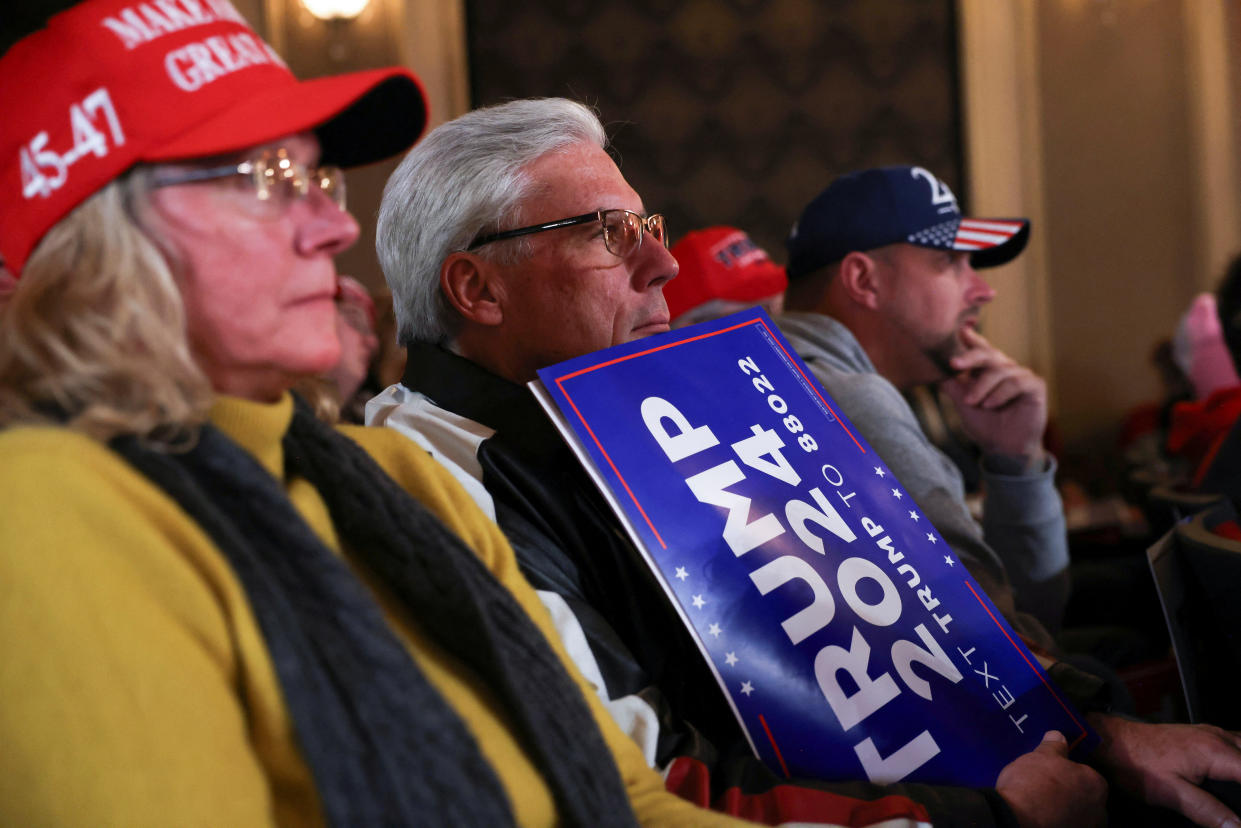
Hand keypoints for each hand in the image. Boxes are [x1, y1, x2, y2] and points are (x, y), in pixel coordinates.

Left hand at [941, 327, 1047, 466]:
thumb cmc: (985, 424)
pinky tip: (991, 405)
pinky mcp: (1035, 386)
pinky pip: (1016, 382)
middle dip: (969, 357)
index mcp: (988, 369)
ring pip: (999, 371)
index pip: (979, 349)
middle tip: (953, 364)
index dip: (970, 338)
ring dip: (982, 387)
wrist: (1004, 449)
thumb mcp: (963, 403)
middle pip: (988, 354)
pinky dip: (1000, 393)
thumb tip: (933, 369)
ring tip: (973, 403)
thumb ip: (952, 385)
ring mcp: (1021, 375)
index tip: (959, 329)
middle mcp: (1005, 368)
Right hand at [996, 731, 1106, 827]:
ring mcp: (1086, 827)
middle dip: (1073, 795)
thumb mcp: (1042, 756)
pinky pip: (1065, 825)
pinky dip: (1056, 822)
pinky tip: (1041, 817)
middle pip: (1087, 800)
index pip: (1090, 776)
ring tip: (1043, 804)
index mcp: (1096, 785)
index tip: (1057, 772)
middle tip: (1051, 789)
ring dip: (1066, 811)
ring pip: (1078, 816)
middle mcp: (1098, 810)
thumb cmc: (1034, 783)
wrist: (1018, 817)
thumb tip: (1058, 736)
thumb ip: (1054, 746)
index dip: (1072, 773)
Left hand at [1090, 714, 1240, 827]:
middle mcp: (1220, 737)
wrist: (1111, 741)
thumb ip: (1207, 811)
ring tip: (1240, 792)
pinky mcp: (1203, 734)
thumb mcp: (1171, 793)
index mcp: (1217, 752)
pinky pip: (1237, 742)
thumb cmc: (1138, 766)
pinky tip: (1236, 773)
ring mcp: (1212, 733)